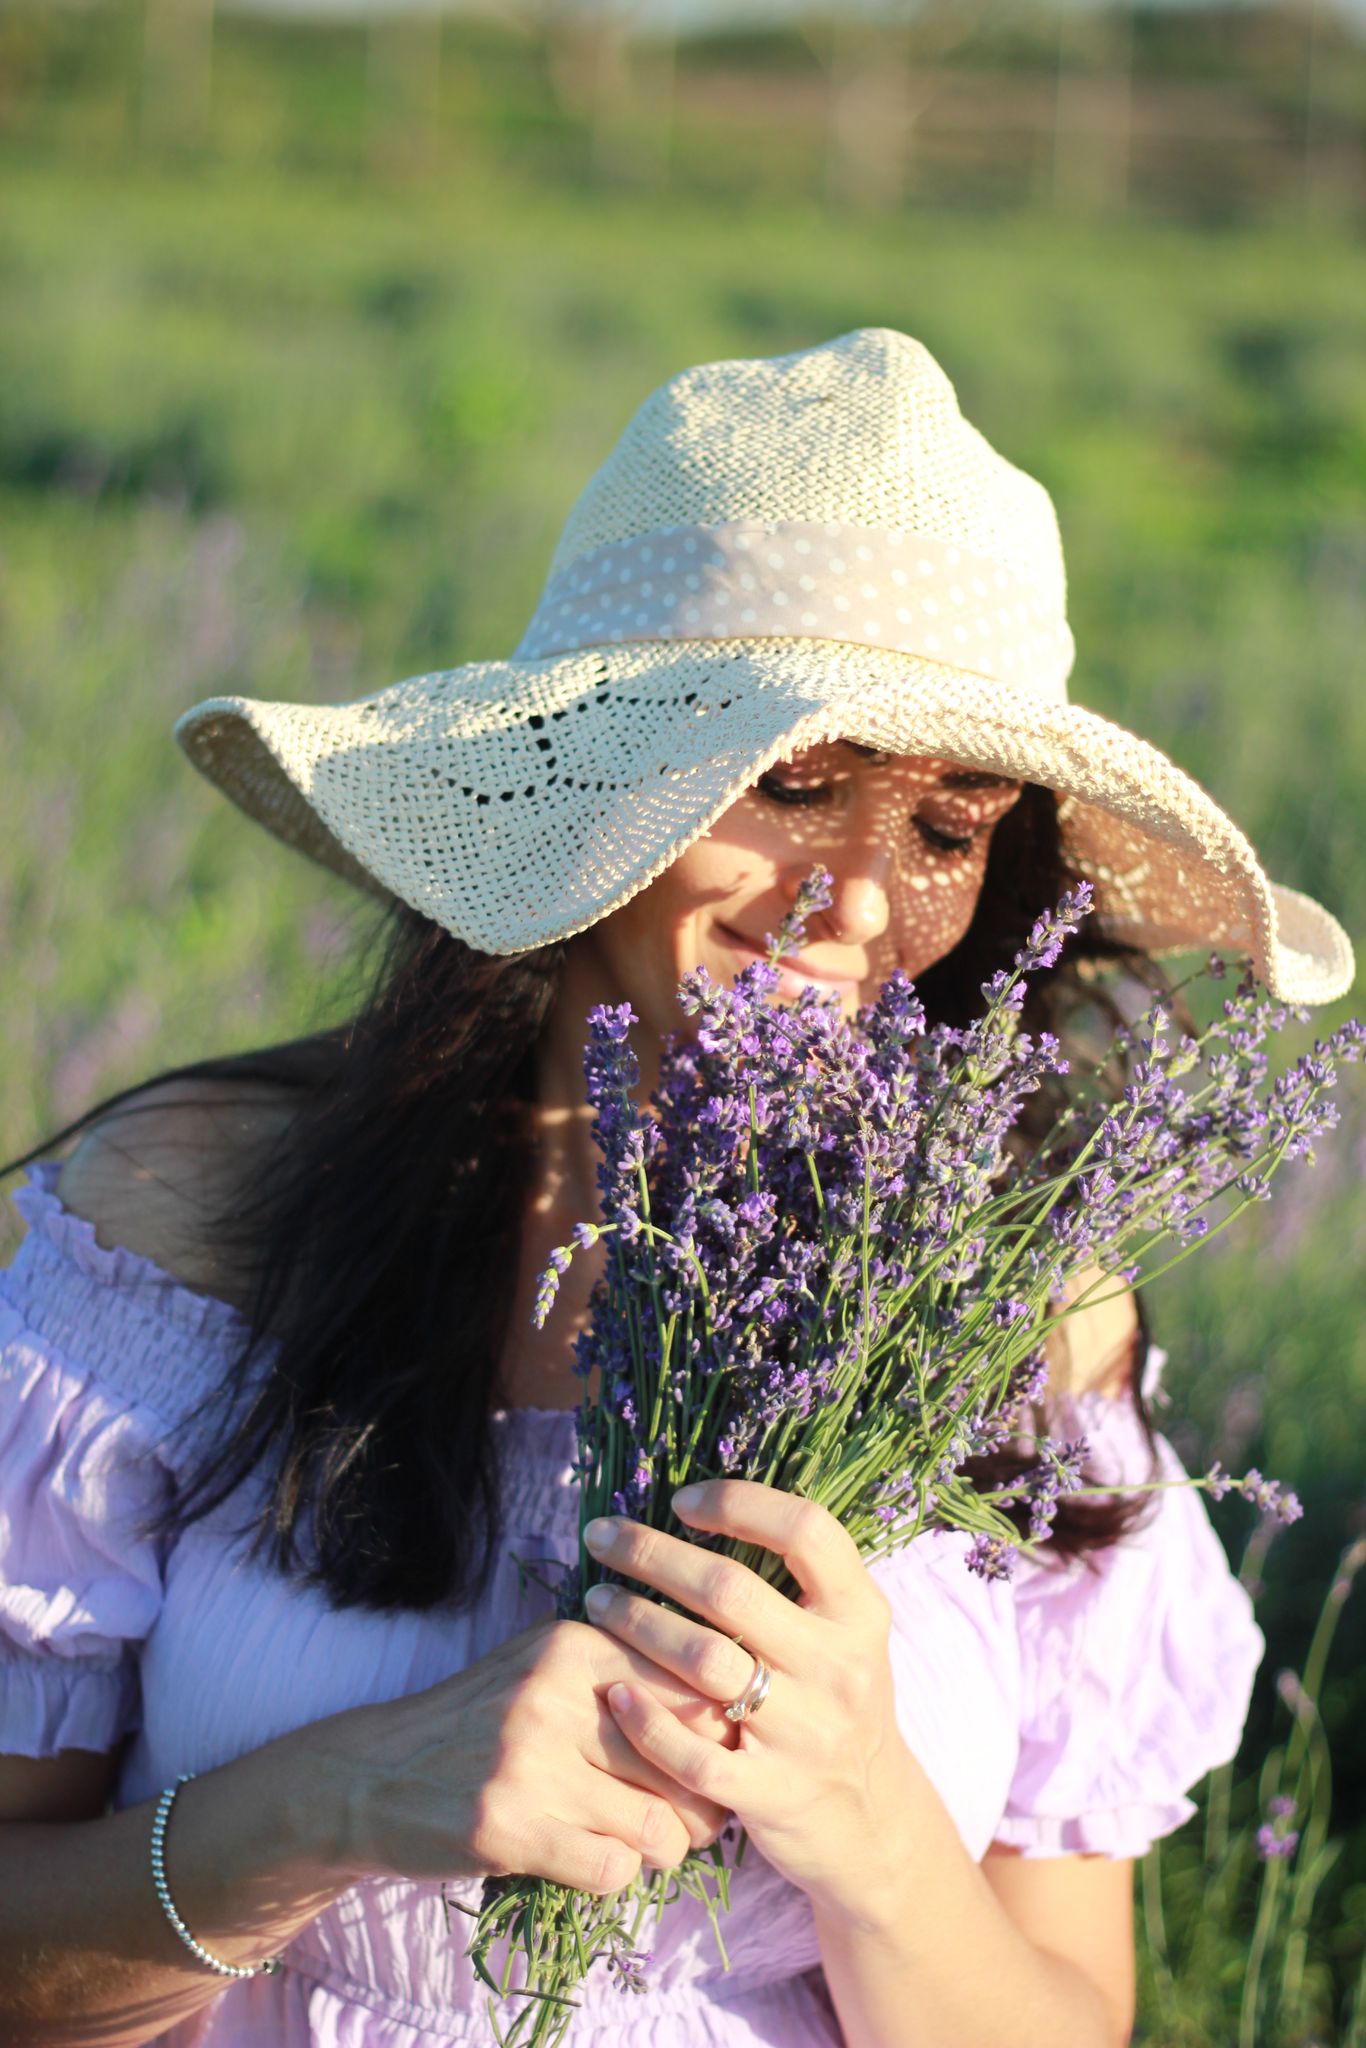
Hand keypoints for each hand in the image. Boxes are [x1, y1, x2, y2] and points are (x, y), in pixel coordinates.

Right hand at [304, 1620, 732, 1896]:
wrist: (368, 1776)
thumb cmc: (478, 1724)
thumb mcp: (546, 1670)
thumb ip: (625, 1676)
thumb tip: (728, 1716)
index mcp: (575, 1644)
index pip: (695, 1686)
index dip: (719, 1734)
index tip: (713, 1759)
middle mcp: (556, 1693)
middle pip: (688, 1758)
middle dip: (704, 1800)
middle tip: (693, 1816)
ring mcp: (530, 1762)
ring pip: (660, 1822)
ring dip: (663, 1846)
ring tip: (643, 1841)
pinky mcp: (508, 1828)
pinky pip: (613, 1868)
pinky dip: (615, 1874)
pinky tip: (589, 1858)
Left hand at [582, 1481, 915, 1920]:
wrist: (873, 1826)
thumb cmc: (837, 1707)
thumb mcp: (845, 1637)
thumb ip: (798, 1581)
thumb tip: (707, 1508)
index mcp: (860, 1615)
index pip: (805, 1530)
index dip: (739, 1503)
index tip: (680, 1502)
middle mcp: (839, 1668)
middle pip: (731, 1590)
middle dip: (653, 1554)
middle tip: (601, 1538)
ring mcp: (806, 1734)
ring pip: (705, 1662)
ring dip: (637, 1623)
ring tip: (596, 1601)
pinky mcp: (772, 1794)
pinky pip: (694, 1753)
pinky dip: (647, 1721)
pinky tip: (614, 1693)